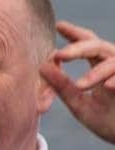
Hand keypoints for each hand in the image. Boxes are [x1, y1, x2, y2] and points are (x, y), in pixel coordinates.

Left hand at [42, 20, 114, 144]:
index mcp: (102, 67)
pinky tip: (109, 86)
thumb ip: (63, 87)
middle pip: (98, 46)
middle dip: (79, 48)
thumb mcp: (80, 105)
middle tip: (60, 55)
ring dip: (97, 72)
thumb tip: (42, 66)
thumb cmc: (108, 123)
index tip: (59, 26)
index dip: (75, 34)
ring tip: (81, 85)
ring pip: (113, 61)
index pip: (89, 44)